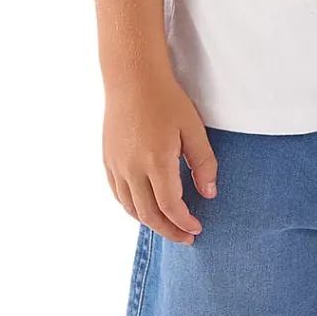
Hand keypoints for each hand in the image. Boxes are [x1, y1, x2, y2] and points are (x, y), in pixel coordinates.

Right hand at [102, 72, 217, 243]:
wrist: (132, 78)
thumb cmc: (166, 100)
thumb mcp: (194, 129)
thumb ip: (203, 164)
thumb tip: (208, 194)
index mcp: (156, 162)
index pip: (171, 206)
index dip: (184, 223)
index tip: (197, 228)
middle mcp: (132, 168)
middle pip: (149, 215)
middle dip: (169, 231)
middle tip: (186, 237)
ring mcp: (116, 165)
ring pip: (130, 208)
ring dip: (150, 222)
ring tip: (168, 225)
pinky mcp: (107, 160)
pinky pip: (118, 194)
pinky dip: (132, 208)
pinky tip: (145, 208)